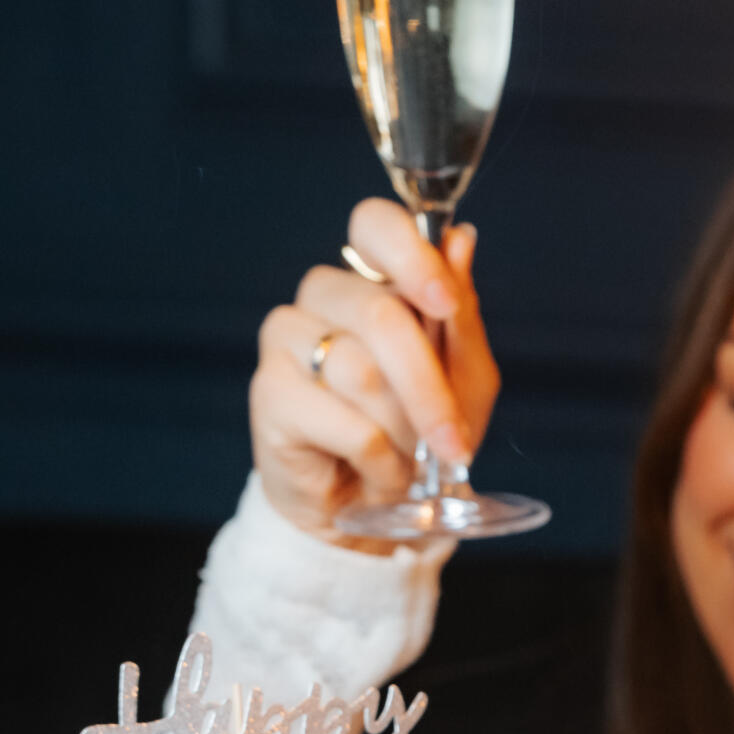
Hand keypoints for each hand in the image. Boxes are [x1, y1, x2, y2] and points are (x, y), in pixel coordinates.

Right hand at [250, 197, 502, 542]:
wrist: (371, 509)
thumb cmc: (418, 436)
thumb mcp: (464, 379)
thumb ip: (460, 316)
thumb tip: (461, 239)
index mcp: (373, 279)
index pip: (375, 224)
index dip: (411, 255)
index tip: (443, 302)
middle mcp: (324, 296)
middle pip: (381, 313)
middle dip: (429, 388)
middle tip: (455, 442)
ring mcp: (287, 338)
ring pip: (362, 371)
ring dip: (404, 430)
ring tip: (408, 457)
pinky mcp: (269, 392)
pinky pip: (347, 423)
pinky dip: (380, 459)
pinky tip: (378, 471)